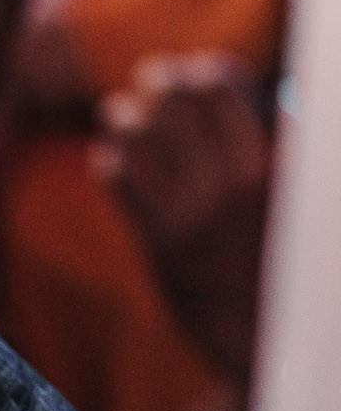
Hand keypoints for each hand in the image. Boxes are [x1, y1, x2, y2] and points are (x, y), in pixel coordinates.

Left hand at [93, 51, 274, 381]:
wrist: (272, 339)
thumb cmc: (288, 264)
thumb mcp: (298, 202)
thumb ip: (279, 152)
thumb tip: (271, 107)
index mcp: (276, 163)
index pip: (225, 87)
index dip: (206, 72)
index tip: (199, 71)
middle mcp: (234, 182)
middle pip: (180, 102)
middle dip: (162, 83)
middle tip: (153, 78)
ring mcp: (195, 214)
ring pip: (142, 136)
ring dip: (126, 117)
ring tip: (118, 113)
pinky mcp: (162, 245)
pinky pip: (123, 185)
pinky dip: (112, 164)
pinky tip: (112, 161)